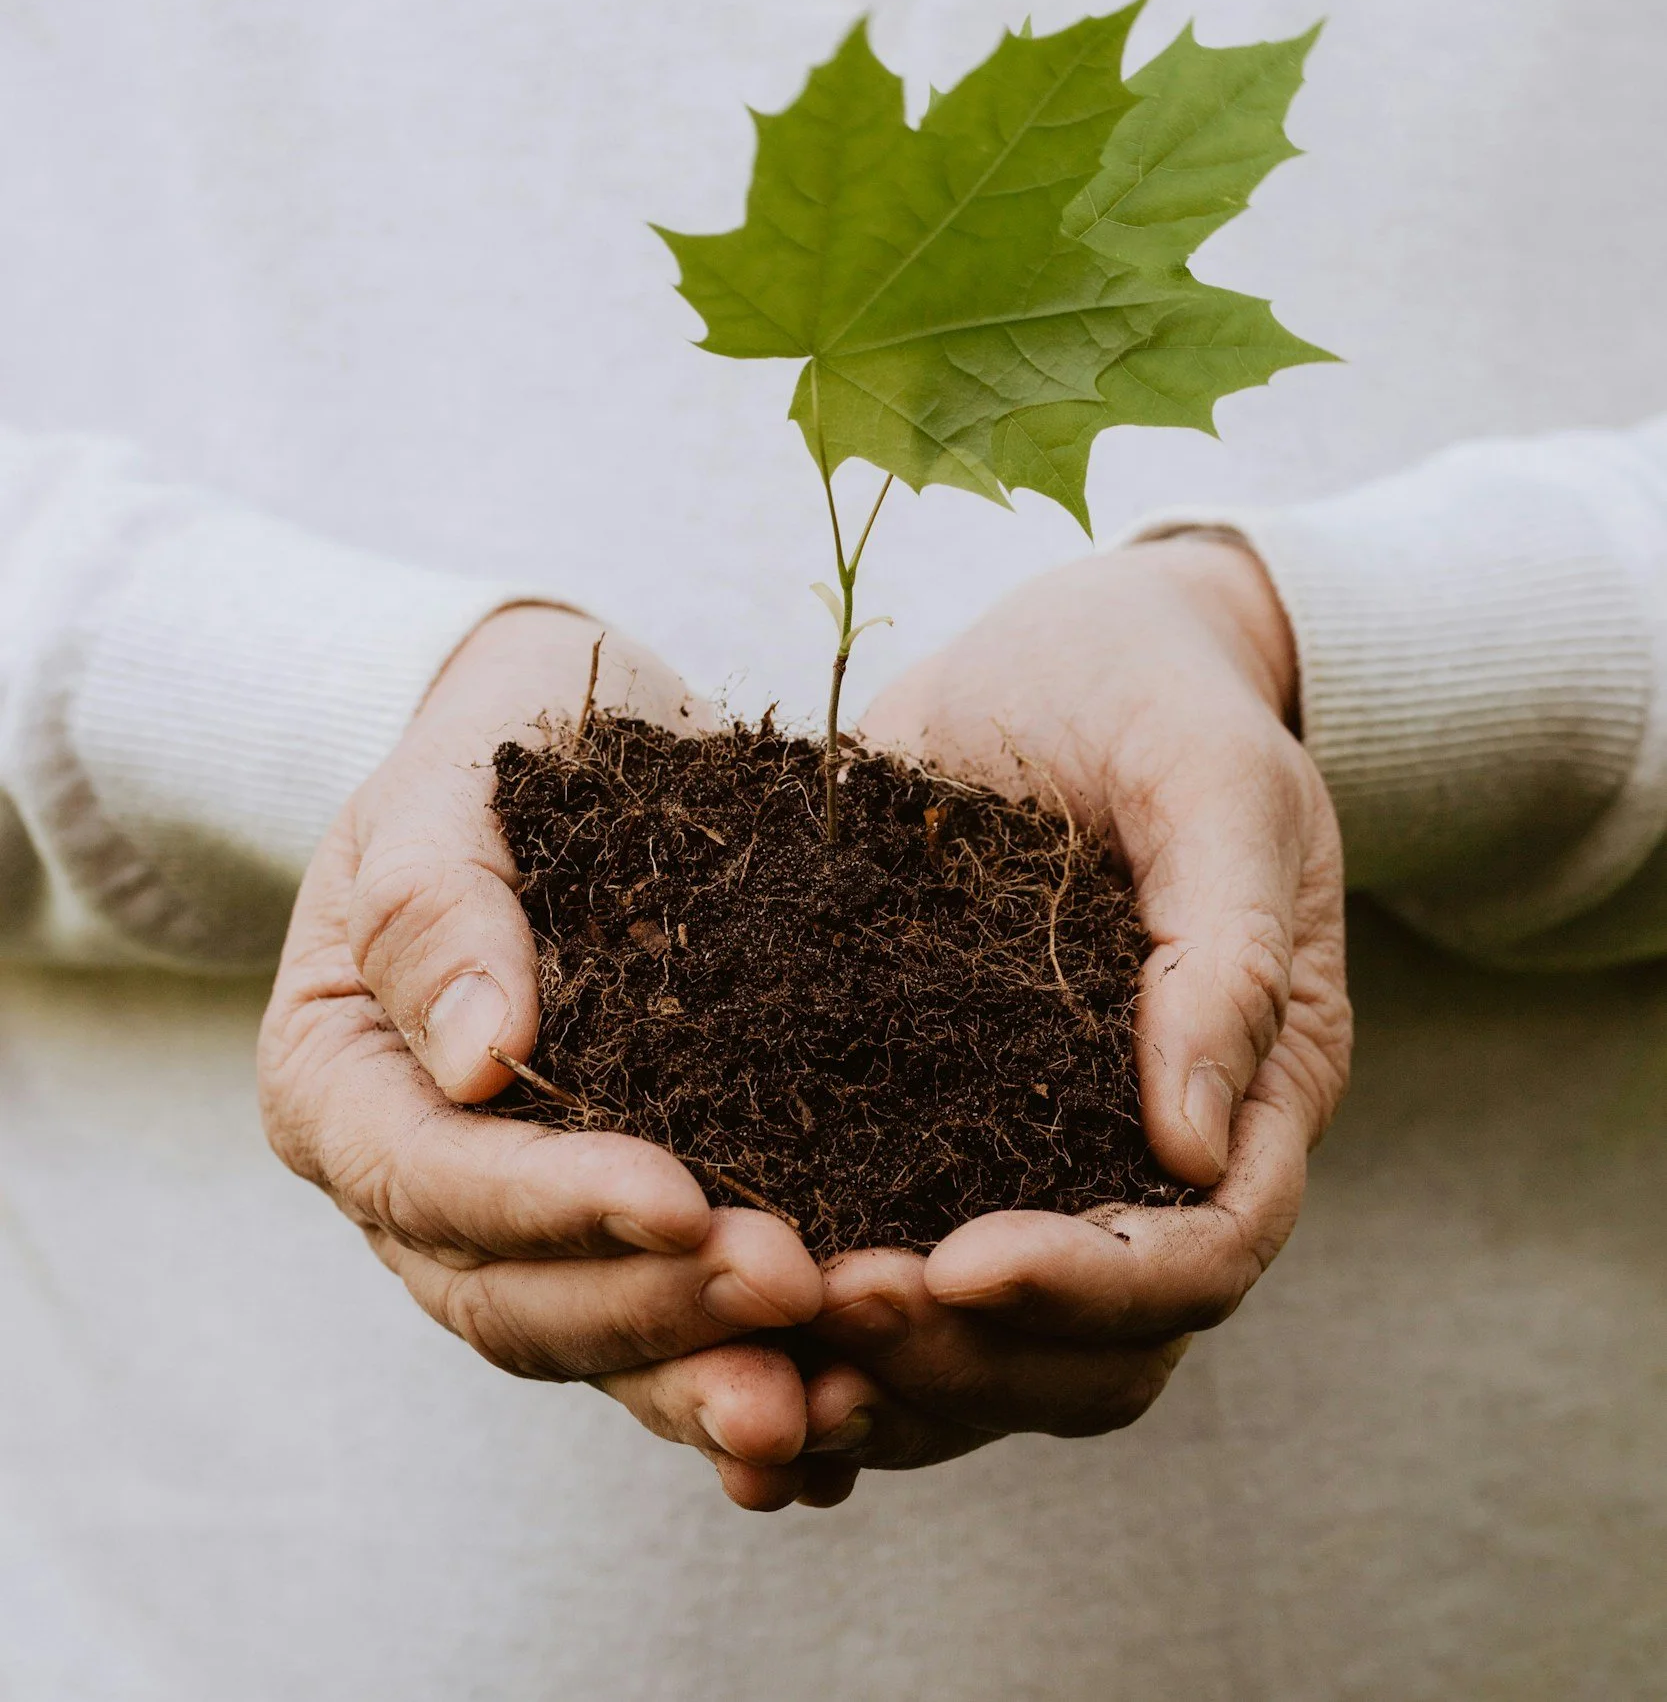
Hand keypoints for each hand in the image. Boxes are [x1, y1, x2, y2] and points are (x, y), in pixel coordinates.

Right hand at [258, 604, 841, 1504]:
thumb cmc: (500, 740)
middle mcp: (417, 1185)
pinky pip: (674, 1331)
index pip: (431, 1180)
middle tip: (794, 1288)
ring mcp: (522, 1224)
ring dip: (709, 1378)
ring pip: (599, 1343)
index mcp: (341, 1084)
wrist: (580, 738)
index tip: (679, 1198)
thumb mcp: (452, 781)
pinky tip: (854, 1416)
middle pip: (515, 1297)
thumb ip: (439, 903)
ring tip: (834, 1399)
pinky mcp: (628, 1230)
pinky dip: (751, 1378)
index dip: (552, 1204)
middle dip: (653, 1307)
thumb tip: (476, 1061)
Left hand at [772, 535, 1349, 1483]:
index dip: (1091, 1286)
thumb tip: (1192, 1144)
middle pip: (1096, 1347)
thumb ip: (1229, 950)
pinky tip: (724, 1325)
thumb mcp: (1218, 784)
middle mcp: (1154, 1155)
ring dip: (891, 1373)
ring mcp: (1044, 1153)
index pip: (1200, 1253)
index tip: (959, 1267)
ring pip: (995, 1348)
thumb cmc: (1166, 699)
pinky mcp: (934, 1123)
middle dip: (970, 1357)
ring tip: (762, 1358)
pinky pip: (898, 1259)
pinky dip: (827, 1324)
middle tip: (831, 1312)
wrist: (1075, 655)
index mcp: (1254, 1088)